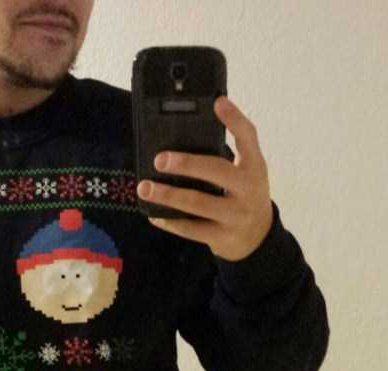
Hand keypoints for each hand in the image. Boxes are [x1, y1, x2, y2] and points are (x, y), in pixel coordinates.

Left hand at [136, 96, 273, 261]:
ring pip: (198, 203)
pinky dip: (170, 221)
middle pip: (216, 171)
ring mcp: (236, 215)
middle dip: (186, 164)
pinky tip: (154, 214)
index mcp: (254, 166)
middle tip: (159, 160)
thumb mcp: (244, 173)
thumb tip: (178, 143)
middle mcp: (249, 189)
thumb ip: (222, 157)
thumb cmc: (243, 196)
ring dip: (168, 195)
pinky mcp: (223, 237)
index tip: (217, 102)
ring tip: (145, 188)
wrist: (257, 238)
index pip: (248, 137)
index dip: (234, 119)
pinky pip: (191, 229)